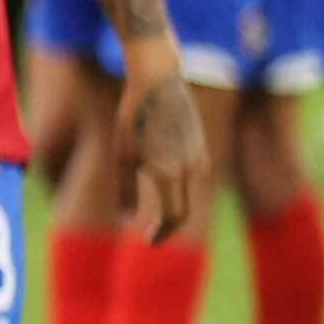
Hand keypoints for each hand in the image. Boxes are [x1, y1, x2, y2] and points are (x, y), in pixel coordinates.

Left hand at [113, 41, 206, 242]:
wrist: (159, 82)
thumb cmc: (133, 117)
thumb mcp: (123, 156)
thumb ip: (125, 190)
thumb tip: (126, 221)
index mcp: (170, 174)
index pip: (174, 217)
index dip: (161, 233)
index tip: (148, 242)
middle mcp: (191, 168)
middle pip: (183, 209)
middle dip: (168, 226)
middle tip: (152, 236)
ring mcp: (199, 156)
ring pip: (189, 192)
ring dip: (176, 206)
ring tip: (159, 216)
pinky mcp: (201, 144)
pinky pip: (193, 174)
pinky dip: (181, 187)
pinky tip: (168, 185)